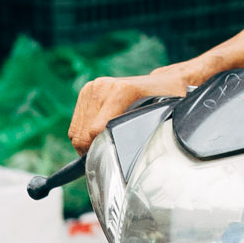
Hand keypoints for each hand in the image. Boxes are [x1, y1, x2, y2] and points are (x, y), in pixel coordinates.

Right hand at [69, 62, 198, 151]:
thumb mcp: (163, 117)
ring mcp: (93, 87)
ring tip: (104, 147)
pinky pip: (76, 124)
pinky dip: (82, 136)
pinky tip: (97, 138)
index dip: (100, 151)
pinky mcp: (87, 91)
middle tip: (107, 157)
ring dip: (86, 144)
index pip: (95, 131)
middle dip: (92, 150)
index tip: (110, 161)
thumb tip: (136, 158)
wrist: (165, 81)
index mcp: (120, 91)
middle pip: (83, 134)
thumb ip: (147, 132)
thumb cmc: (168, 100)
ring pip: (76, 131)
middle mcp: (103, 87)